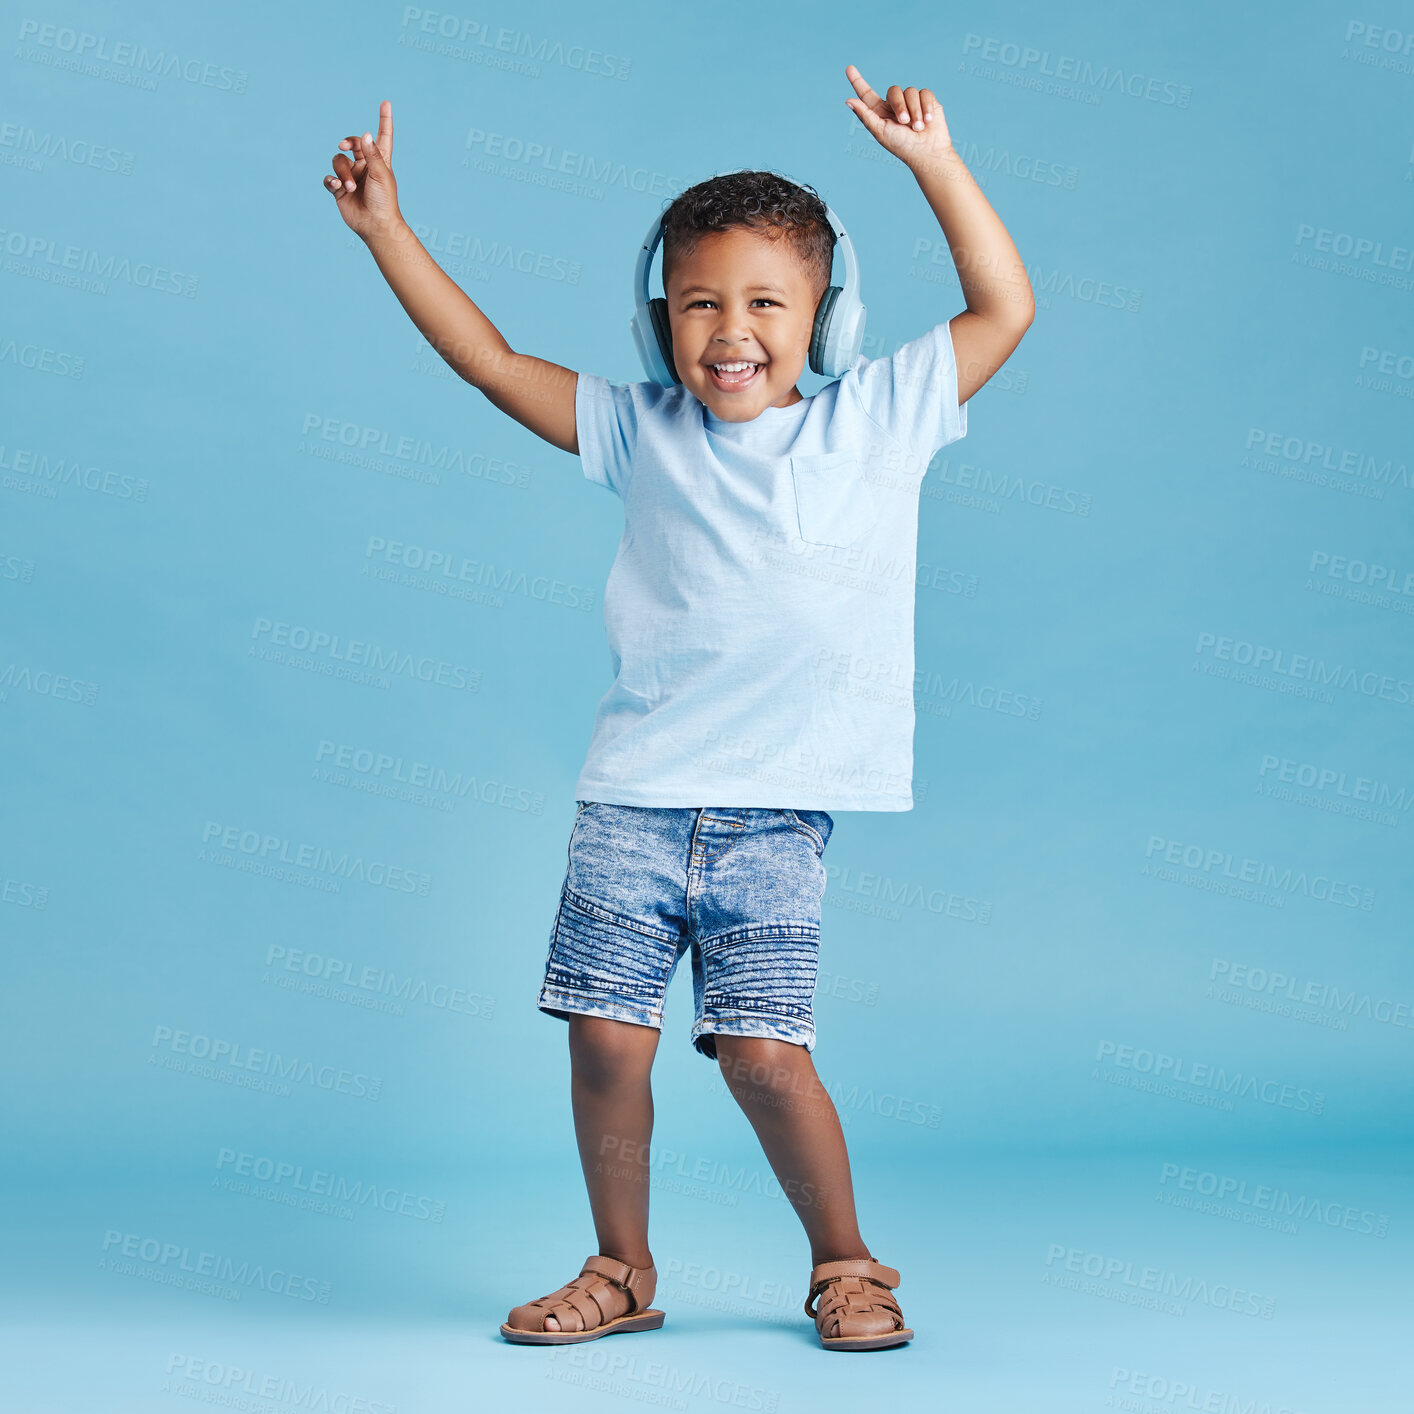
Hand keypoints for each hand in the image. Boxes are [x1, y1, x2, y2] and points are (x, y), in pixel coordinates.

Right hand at [324, 99, 402, 239]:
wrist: (376, 225)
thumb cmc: (384, 201)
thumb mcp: (381, 174)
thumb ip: (372, 154)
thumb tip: (364, 134)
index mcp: (380, 161)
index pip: (382, 136)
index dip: (384, 120)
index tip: (385, 103)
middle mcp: (365, 166)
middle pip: (352, 144)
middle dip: (347, 143)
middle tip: (344, 147)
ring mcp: (352, 177)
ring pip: (338, 161)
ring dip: (342, 172)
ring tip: (351, 187)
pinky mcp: (340, 189)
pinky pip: (329, 178)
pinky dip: (331, 181)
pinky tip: (338, 187)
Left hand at [844, 64, 953, 169]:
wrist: (927, 152)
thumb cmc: (902, 146)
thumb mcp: (881, 131)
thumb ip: (865, 115)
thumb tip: (848, 101)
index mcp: (880, 113)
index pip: (867, 94)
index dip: (858, 81)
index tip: (849, 68)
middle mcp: (895, 106)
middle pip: (893, 90)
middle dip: (900, 105)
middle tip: (904, 122)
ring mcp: (911, 102)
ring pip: (910, 91)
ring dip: (915, 110)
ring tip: (918, 127)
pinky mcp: (926, 100)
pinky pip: (924, 92)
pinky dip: (926, 107)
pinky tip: (928, 120)